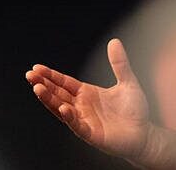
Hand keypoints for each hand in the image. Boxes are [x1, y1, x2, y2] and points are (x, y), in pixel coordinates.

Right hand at [25, 38, 150, 159]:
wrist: (145, 135)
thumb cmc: (135, 110)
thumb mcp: (127, 82)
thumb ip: (120, 63)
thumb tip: (114, 41)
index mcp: (87, 93)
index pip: (64, 83)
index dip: (50, 76)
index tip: (36, 68)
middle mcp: (82, 106)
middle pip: (58, 94)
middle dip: (43, 85)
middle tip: (30, 75)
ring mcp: (84, 120)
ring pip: (61, 108)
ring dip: (49, 99)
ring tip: (37, 88)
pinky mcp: (91, 134)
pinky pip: (76, 125)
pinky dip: (69, 118)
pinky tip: (62, 108)